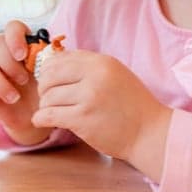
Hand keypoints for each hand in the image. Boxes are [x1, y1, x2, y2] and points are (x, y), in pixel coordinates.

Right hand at [0, 21, 52, 145]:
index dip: (15, 37)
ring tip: (14, 98)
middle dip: (9, 62)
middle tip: (24, 80)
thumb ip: (53, 60)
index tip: (23, 55)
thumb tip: (54, 47)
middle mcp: (5, 55)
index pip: (13, 28)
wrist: (40, 117)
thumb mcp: (55, 76)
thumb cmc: (49, 92)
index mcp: (24, 46)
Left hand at [33, 50, 171, 181]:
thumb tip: (56, 62)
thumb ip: (90, 68)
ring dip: (45, 105)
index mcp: (102, 62)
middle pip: (50, 75)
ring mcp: (88, 97)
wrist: (149, 132)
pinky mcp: (82, 119)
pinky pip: (49, 115)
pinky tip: (44, 121)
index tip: (50, 81)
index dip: (49, 70)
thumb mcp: (116, 75)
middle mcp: (95, 75)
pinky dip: (41, 118)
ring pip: (48, 97)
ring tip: (53, 111)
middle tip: (48, 98)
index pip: (60, 58)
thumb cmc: (132, 105)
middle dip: (44, 88)